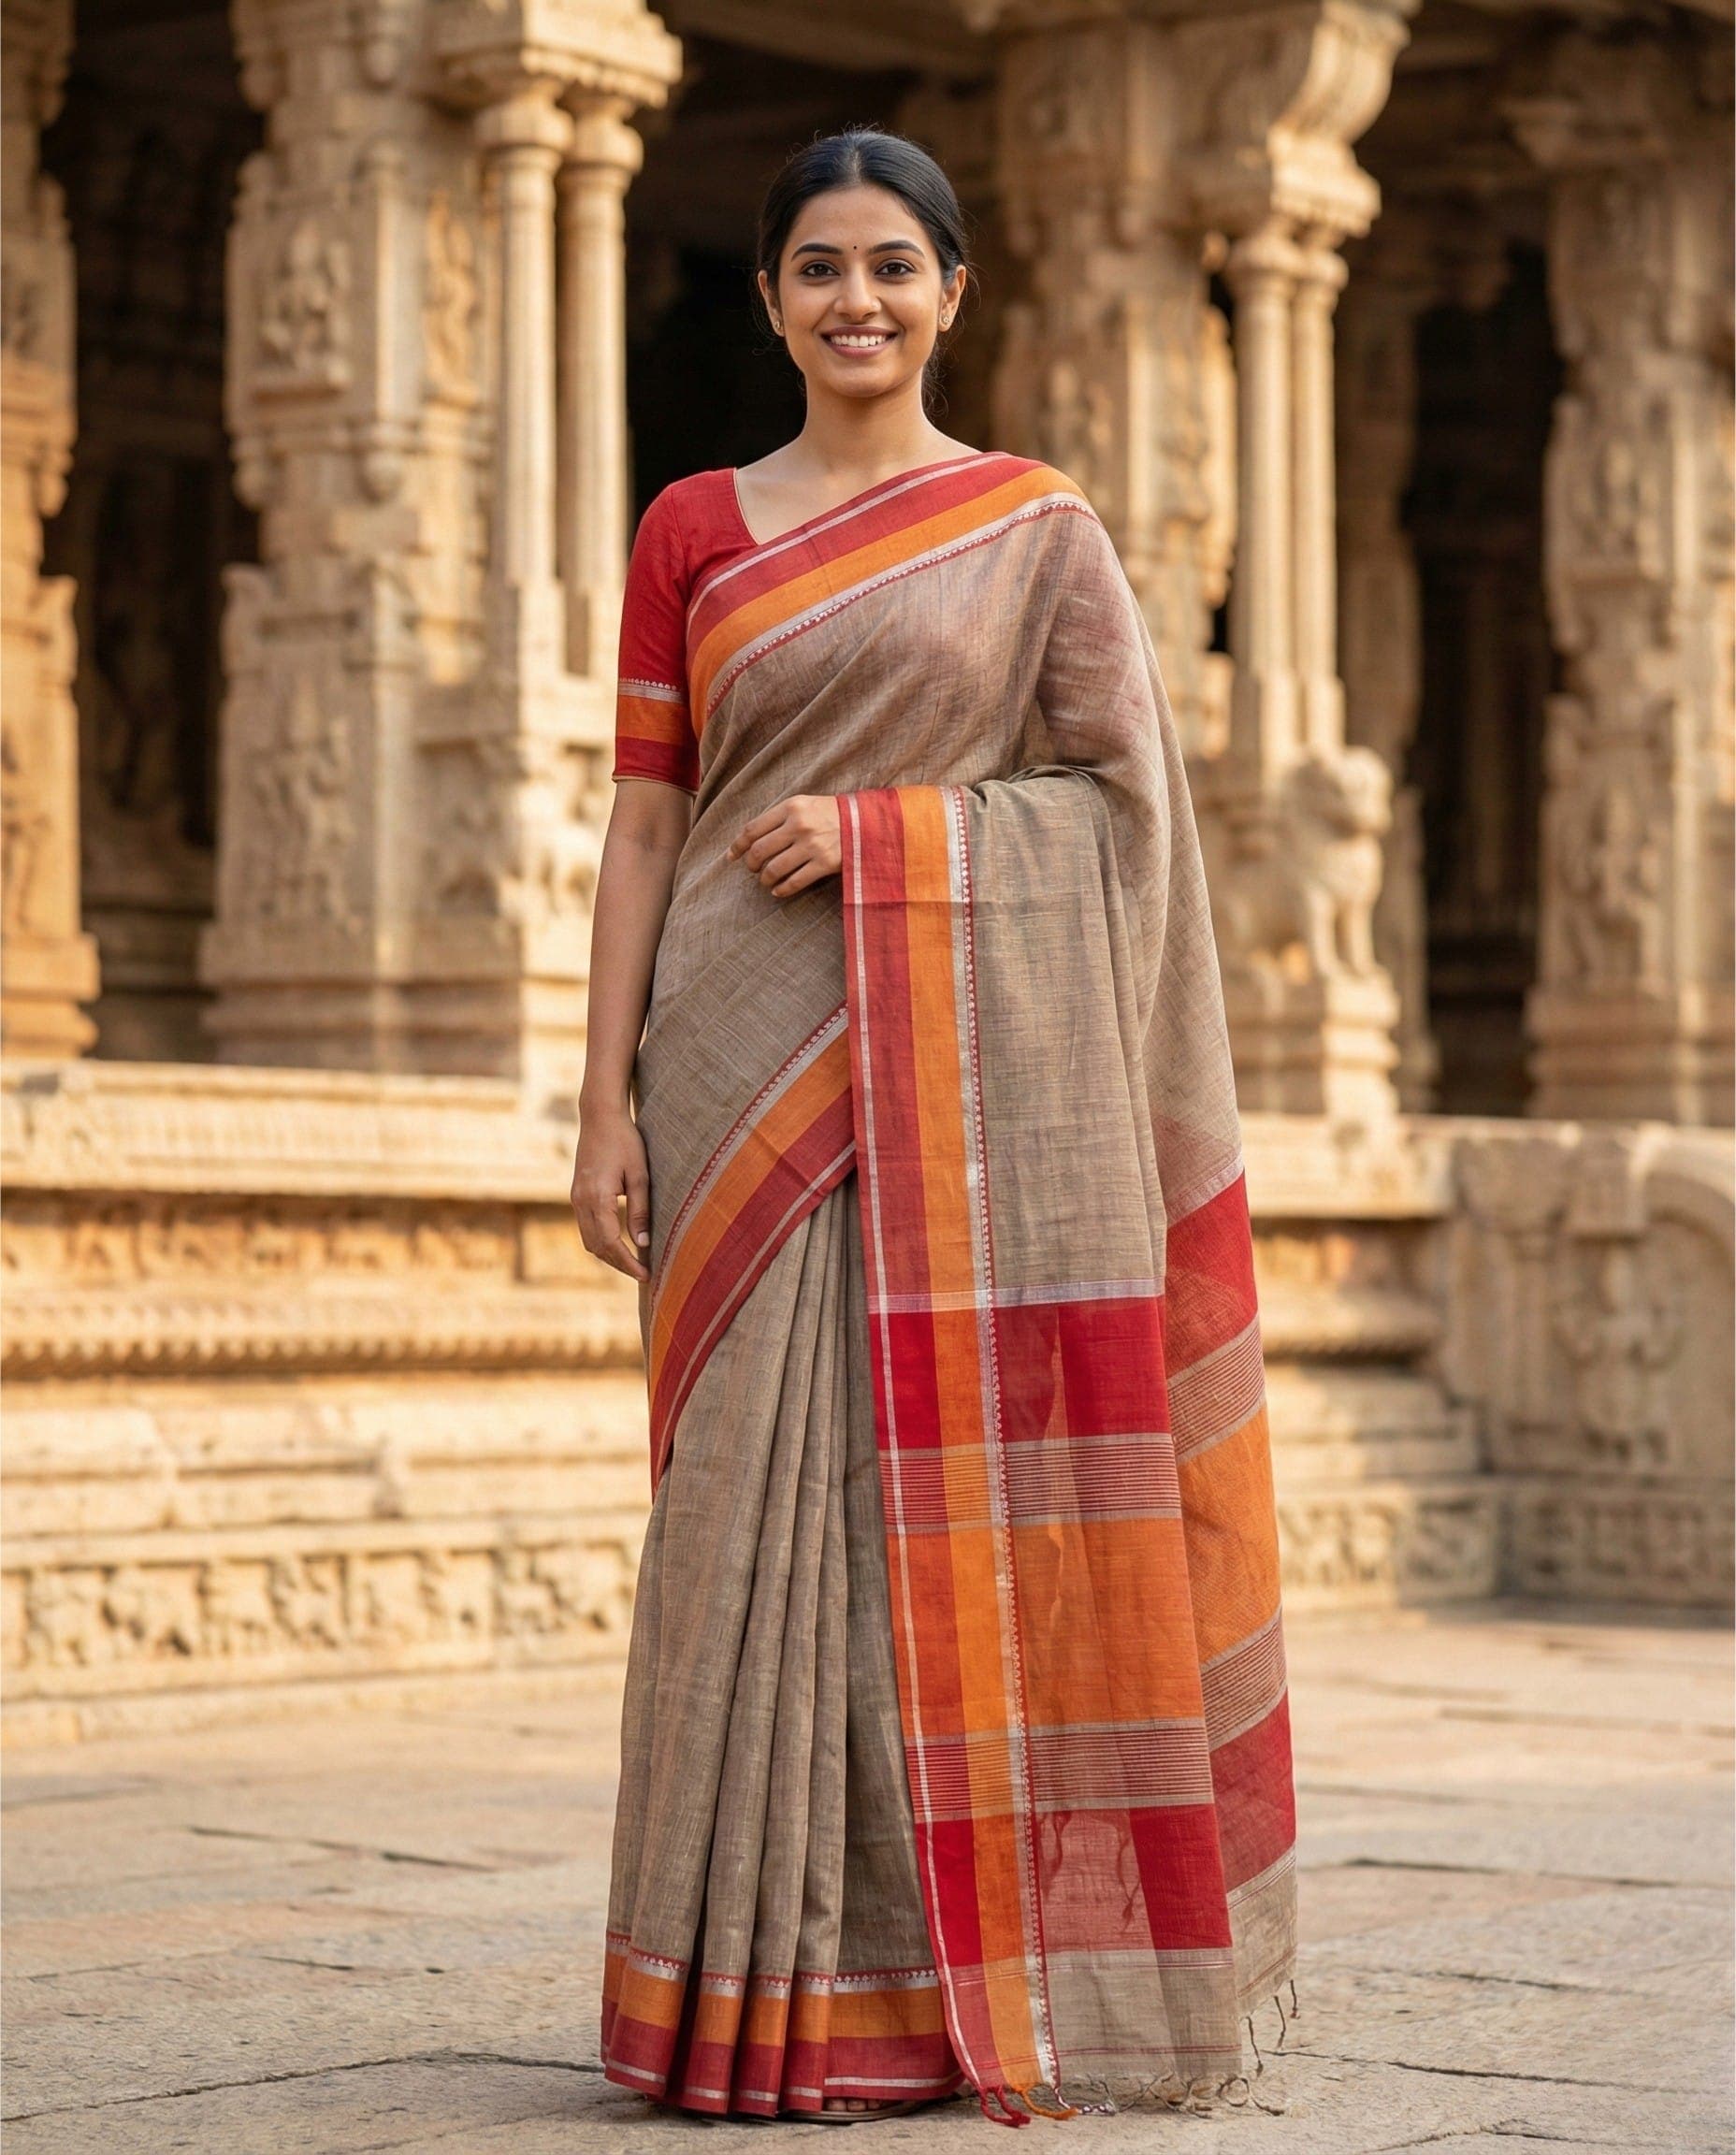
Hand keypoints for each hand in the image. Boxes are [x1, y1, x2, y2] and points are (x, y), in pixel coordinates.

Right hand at [571, 1106, 651, 1283]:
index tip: (646, 1274)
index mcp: (596, 1197)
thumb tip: (643, 1243)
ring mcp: (575, 1198)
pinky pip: (586, 1227)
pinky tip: (619, 1243)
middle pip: (596, 1247)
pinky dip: (601, 1241)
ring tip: (632, 1262)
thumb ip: (640, 1210)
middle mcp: (580, 1201)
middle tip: (642, 1274)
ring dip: (608, 1255)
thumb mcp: (639, 1175)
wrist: (599, 1116)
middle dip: (618, 1264)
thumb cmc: (625, 1141)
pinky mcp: (577, 1194)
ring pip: (588, 1239)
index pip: (610, 1242)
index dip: (628, 1262)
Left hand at [728, 794, 840, 898]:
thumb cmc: (832, 813)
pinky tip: (778, 891)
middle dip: (751, 865)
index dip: (738, 845)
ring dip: (765, 879)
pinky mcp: (825, 863)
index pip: (753, 828)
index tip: (731, 856)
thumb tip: (752, 838)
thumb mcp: (805, 804)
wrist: (868, 821)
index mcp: (791, 807)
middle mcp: (799, 825)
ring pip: (774, 868)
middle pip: (760, 850)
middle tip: (753, 869)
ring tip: (766, 881)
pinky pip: (794, 882)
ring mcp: (812, 845)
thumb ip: (781, 817)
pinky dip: (782, 890)